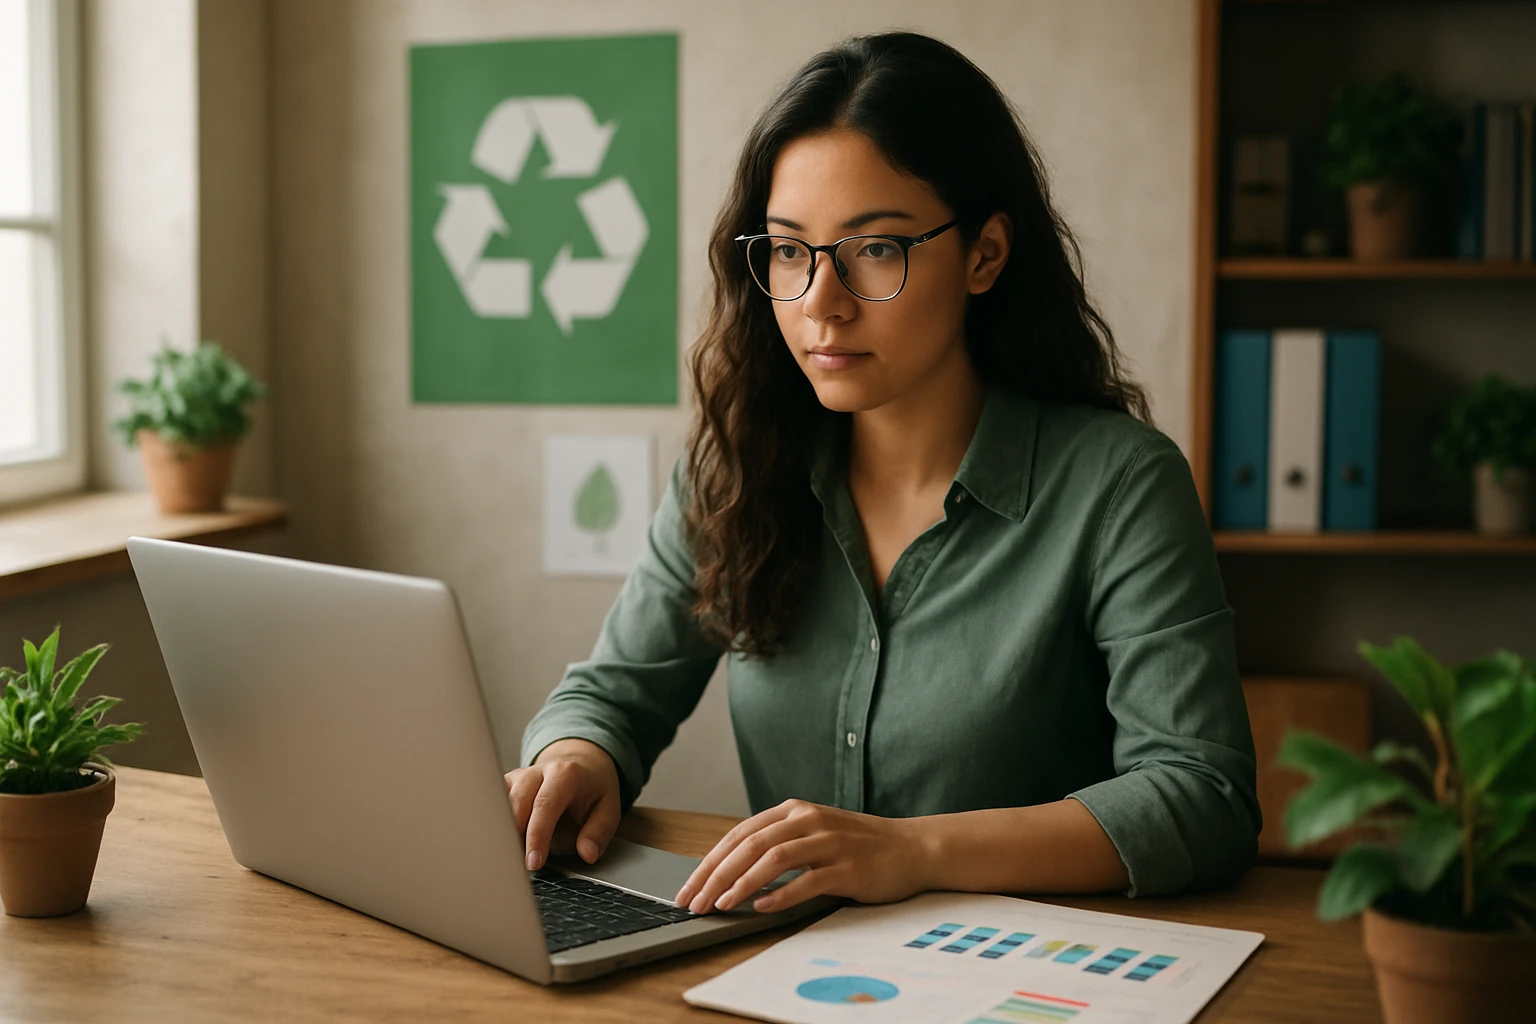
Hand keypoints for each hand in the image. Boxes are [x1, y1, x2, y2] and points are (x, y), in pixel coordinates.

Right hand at [505, 738, 620, 870]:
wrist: (581, 765)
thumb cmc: (593, 789)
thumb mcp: (609, 809)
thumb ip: (599, 832)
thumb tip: (587, 854)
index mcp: (565, 774)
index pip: (545, 804)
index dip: (537, 835)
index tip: (533, 862)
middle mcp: (537, 772)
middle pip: (516, 803)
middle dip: (514, 838)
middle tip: (517, 867)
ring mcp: (518, 777)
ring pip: (498, 804)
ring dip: (501, 833)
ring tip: (509, 858)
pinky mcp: (505, 785)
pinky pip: (492, 805)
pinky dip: (493, 826)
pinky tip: (499, 845)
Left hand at [673, 799, 935, 914]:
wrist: (912, 848)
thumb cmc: (857, 845)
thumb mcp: (812, 833)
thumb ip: (777, 843)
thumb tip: (729, 870)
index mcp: (793, 810)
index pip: (740, 834)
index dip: (710, 861)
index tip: (688, 887)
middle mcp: (808, 820)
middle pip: (750, 845)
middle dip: (716, 875)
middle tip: (694, 901)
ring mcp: (829, 842)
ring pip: (775, 858)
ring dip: (743, 882)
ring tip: (722, 903)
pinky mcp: (848, 867)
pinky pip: (808, 880)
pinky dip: (781, 895)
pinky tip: (762, 908)